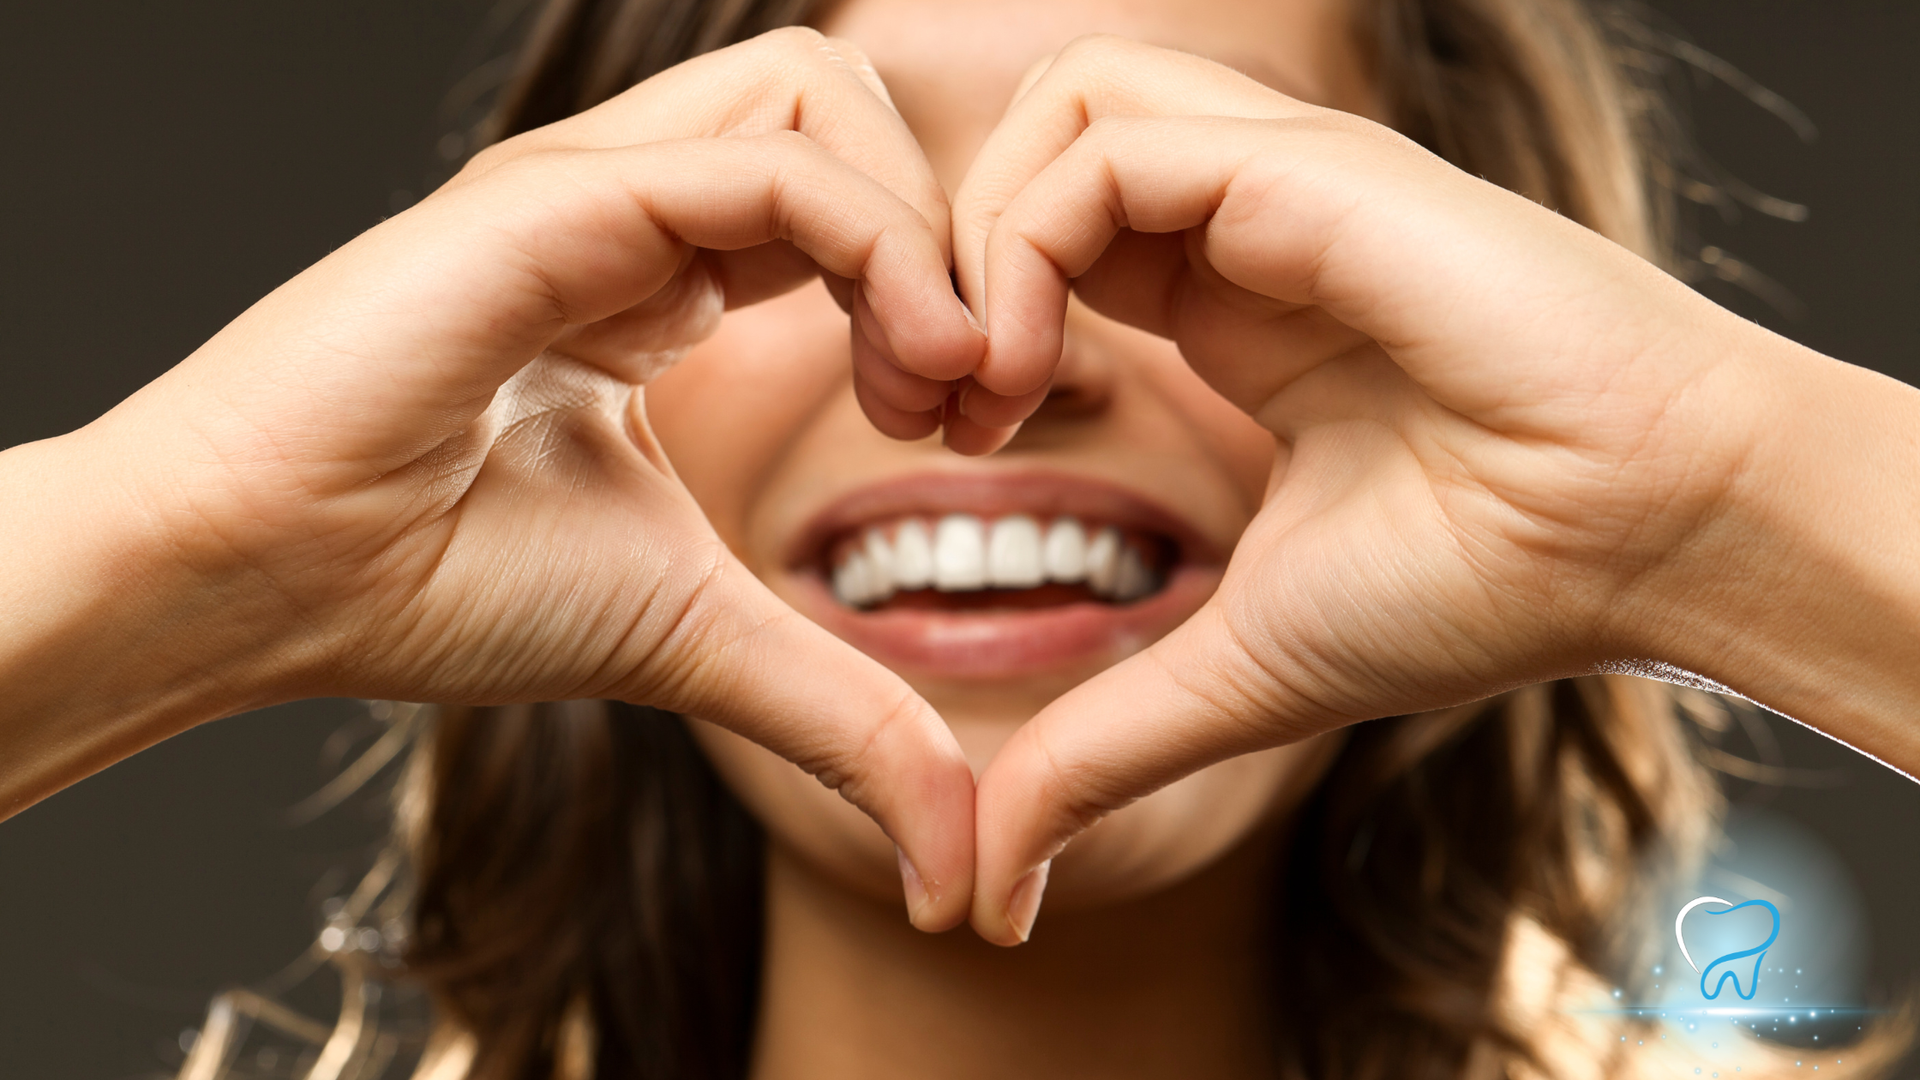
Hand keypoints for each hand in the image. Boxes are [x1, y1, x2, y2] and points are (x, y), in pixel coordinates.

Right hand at [0, 28, 980, 929]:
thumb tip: (957, 861)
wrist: (273, 584)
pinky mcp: (559, 198)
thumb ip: (842, 715)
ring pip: (819, 93)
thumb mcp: (700, 639)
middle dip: (956, 240)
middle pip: (846, 108)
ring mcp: (595, 186)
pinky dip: (881, 248)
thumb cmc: (441, 588)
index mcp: (660, 274)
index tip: (972, 431)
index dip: (944, 293)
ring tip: (932, 382)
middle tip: (972, 398)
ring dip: (925, 232)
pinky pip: (772, 163)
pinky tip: (904, 369)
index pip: (846, 196)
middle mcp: (634, 205)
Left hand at [940, 37, 1845, 943]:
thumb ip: (1100, 754)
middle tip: (923, 405)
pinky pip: (1110, 134)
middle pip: (1028, 147)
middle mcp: (1239, 228)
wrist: (1642, 539)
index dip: (958, 316)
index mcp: (1226, 305)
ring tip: (979, 385)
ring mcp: (1273, 187)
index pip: (1041, 234)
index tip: (945, 442)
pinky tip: (1029, 366)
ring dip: (971, 236)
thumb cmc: (1479, 585)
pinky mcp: (1311, 170)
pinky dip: (1024, 237)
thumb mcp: (1234, 675)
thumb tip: (988, 891)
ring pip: (1059, 106)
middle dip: (931, 258)